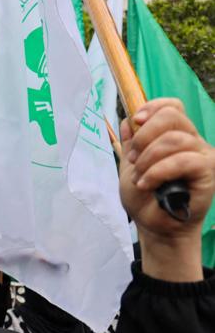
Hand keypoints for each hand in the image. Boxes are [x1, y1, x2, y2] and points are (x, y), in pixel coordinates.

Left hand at [119, 99, 213, 280]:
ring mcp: (202, 155)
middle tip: (133, 159)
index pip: (172, 106)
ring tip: (139, 178)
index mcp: (175, 135)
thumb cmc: (145, 198)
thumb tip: (126, 121)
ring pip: (175, 139)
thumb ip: (130, 144)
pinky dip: (158, 171)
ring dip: (148, 159)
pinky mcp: (207, 171)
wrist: (154, 225)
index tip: (136, 121)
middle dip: (144, 136)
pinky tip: (147, 183)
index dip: (153, 107)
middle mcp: (192, 141)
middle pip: (172, 116)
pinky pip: (183, 160)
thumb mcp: (130, 167)